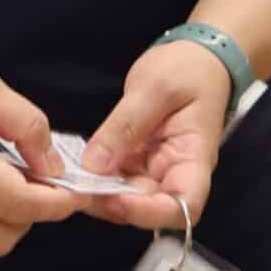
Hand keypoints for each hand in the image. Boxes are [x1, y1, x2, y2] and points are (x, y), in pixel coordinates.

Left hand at [79, 38, 234, 229]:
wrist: (198, 57)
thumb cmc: (189, 68)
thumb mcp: (156, 88)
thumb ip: (126, 126)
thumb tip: (94, 166)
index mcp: (195, 157)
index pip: (184, 205)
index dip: (150, 213)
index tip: (114, 199)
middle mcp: (176, 172)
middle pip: (150, 208)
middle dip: (113, 203)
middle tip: (77, 186)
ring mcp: (156, 169)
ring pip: (128, 198)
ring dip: (100, 194)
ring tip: (72, 178)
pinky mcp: (138, 161)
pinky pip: (117, 179)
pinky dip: (97, 178)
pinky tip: (76, 167)